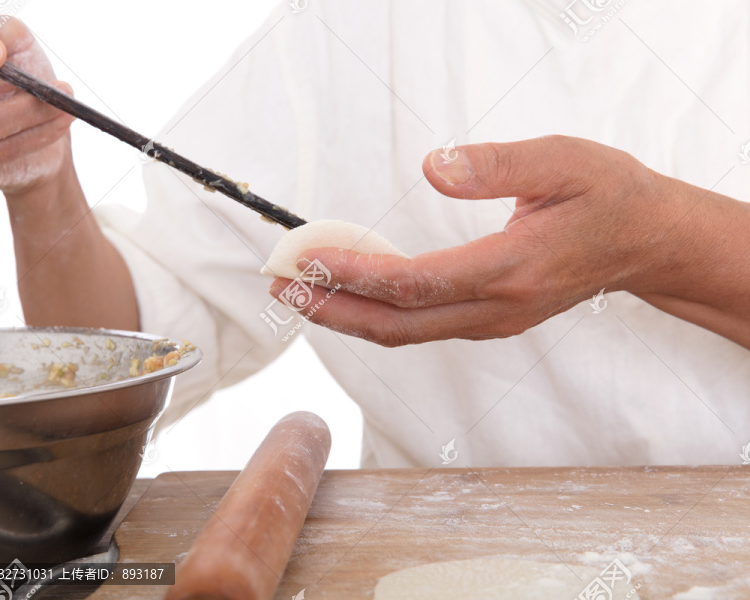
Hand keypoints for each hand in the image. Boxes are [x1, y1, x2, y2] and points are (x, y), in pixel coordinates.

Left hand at [269, 135, 684, 345]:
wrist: (644, 241)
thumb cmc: (606, 196)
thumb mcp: (563, 161)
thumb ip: (498, 165)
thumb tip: (434, 166)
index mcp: (511, 269)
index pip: (416, 282)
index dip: (356, 274)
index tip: (307, 258)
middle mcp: (497, 307)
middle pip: (398, 323)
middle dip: (333, 308)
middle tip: (281, 286)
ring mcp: (492, 321)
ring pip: (405, 332)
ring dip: (348, 316)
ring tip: (299, 293)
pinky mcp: (488, 321)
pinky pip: (420, 327)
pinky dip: (376, 315)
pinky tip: (347, 297)